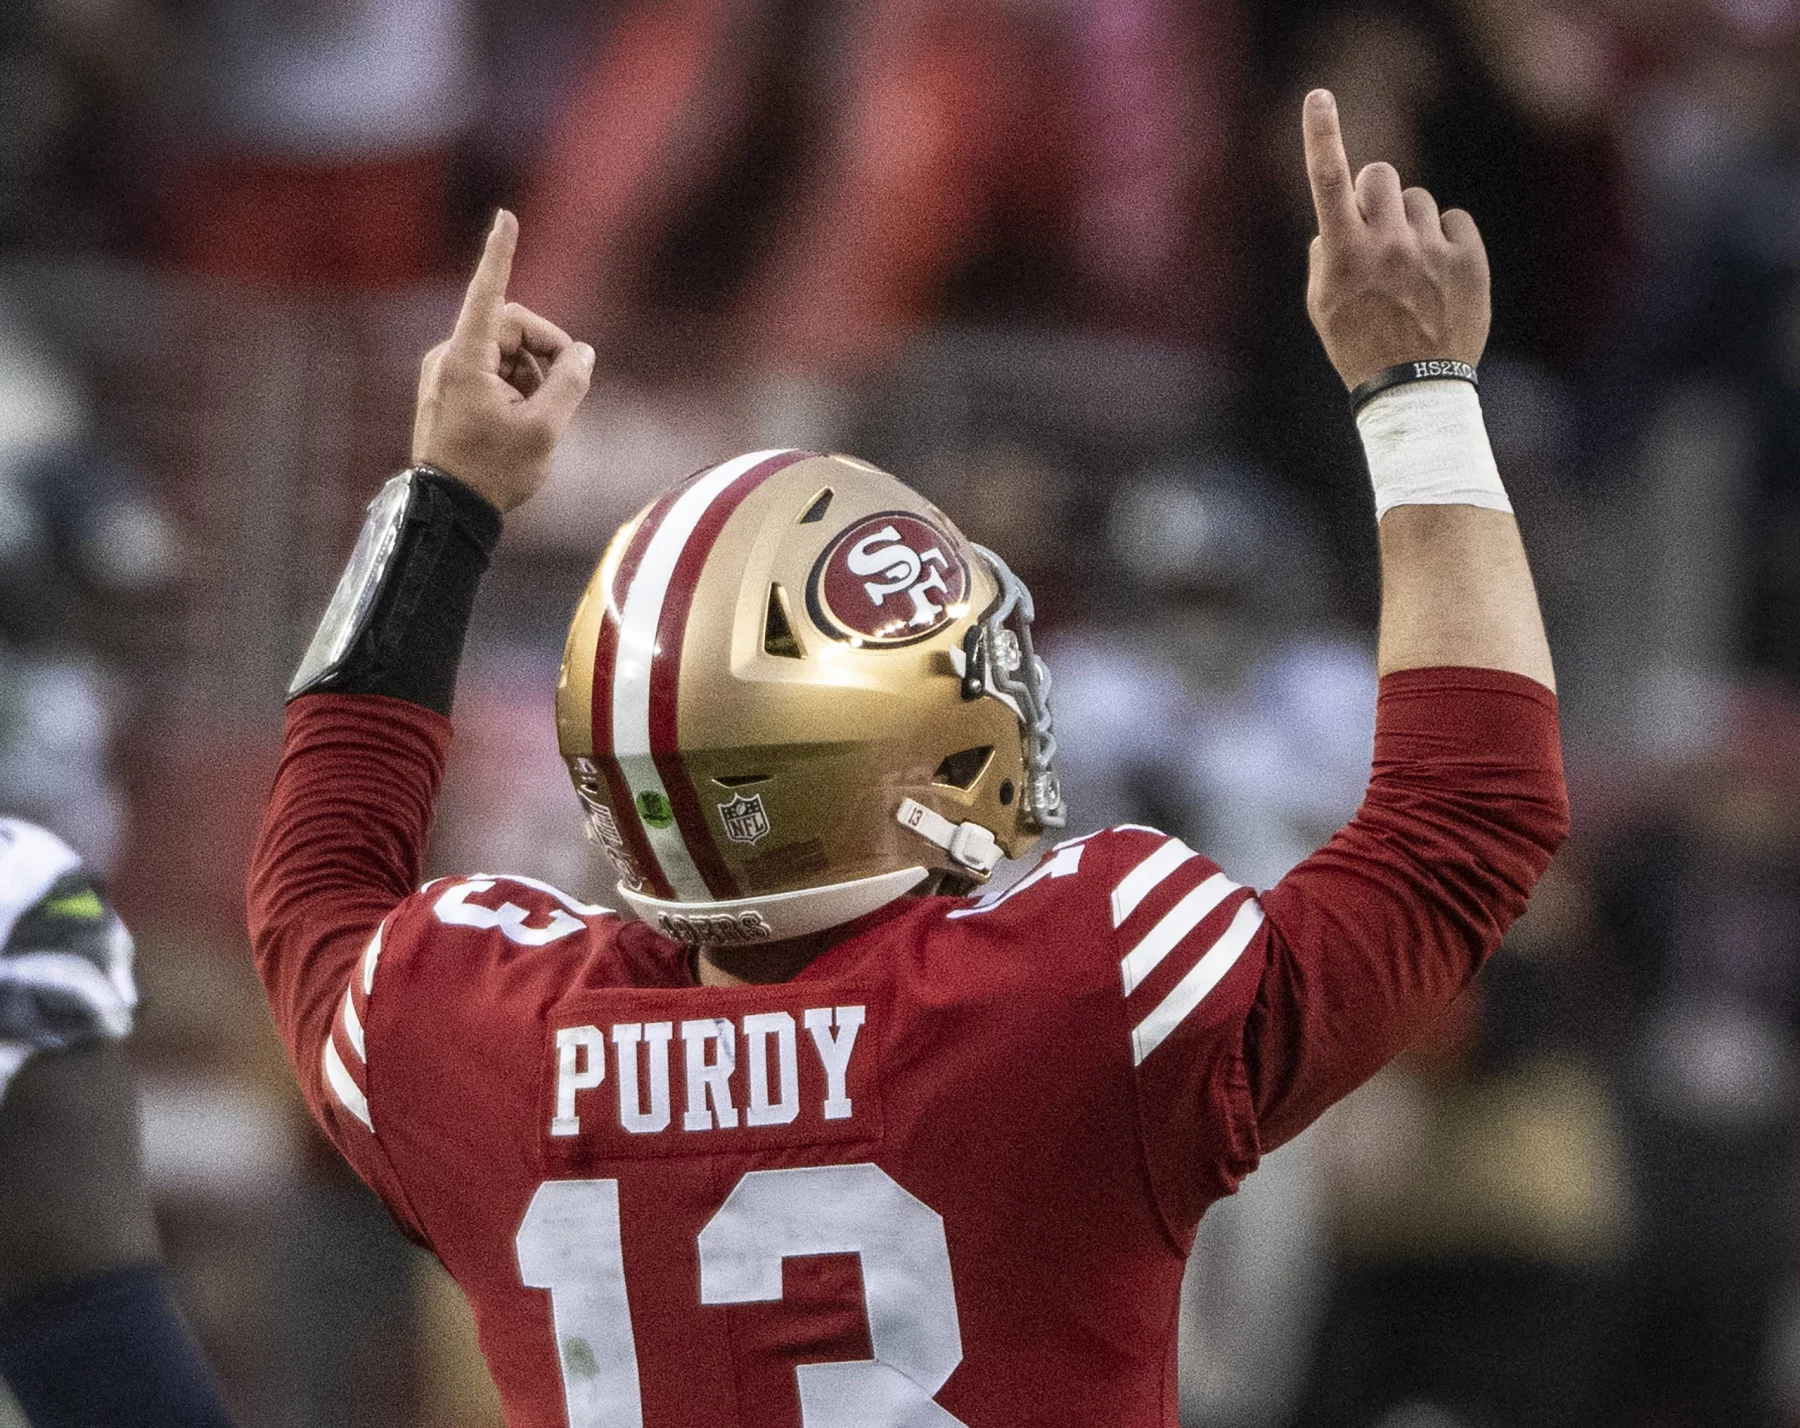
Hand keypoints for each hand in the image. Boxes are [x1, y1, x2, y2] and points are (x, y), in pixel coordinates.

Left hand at [411, 210, 594, 511]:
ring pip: (506, 350)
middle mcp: (450, 356)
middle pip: (512, 325)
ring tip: (540, 416)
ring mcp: (447, 372)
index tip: (506, 216)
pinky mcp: (450, 389)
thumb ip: (570, 383)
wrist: (450, 510)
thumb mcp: (545, 429)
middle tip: (569, 388)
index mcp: (466, 359)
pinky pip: (494, 369)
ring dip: (535, 372)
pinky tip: (524, 419)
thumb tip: (583, 353)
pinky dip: (518, 384)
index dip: (500, 253)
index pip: (490, 294)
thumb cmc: (493, 472)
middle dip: (546, 350)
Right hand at [1301, 89, 1489, 390]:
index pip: (1327, 180)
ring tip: (1411, 269)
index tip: (1318, 97)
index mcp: (1344, 255)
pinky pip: (1456, 220)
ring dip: (1411, 224)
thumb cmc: (1358, 346)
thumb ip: (1325, 253)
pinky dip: (1447, 240)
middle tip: (1377, 228)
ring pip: (1418, 200)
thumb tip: (1337, 221)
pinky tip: (1440, 273)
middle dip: (1376, 193)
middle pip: (1382, 174)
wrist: (1414, 390)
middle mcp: (1387, 245)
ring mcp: (1431, 250)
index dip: (1320, 133)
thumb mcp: (1322, 305)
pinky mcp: (1469, 259)